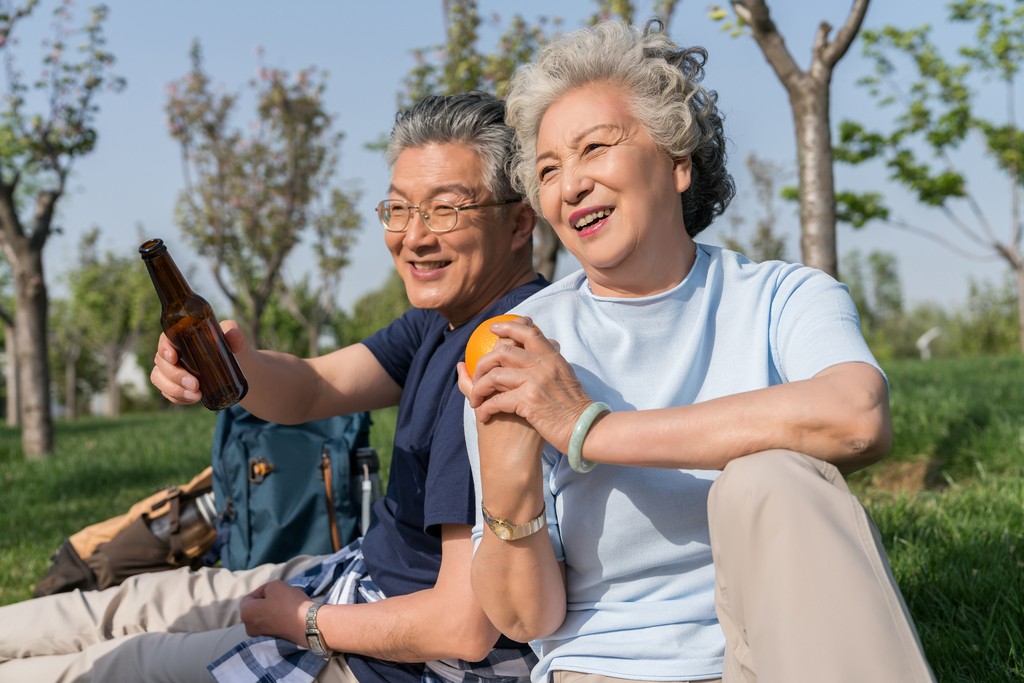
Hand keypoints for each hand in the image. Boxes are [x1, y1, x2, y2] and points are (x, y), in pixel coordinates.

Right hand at [150, 320, 247, 403]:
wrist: (239, 368)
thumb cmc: (233, 348)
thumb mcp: (237, 339)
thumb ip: (235, 335)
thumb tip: (232, 335)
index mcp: (183, 337)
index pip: (165, 340)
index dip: (164, 349)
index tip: (174, 358)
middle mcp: (173, 353)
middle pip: (162, 363)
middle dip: (176, 376)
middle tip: (195, 385)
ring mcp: (170, 370)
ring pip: (159, 379)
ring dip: (175, 390)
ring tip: (196, 396)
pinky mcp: (174, 385)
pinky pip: (167, 393)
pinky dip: (178, 398)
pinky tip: (192, 399)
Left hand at [239, 580, 314, 646]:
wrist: (308, 624)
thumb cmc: (289, 603)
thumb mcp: (275, 585)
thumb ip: (266, 588)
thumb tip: (267, 595)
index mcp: (246, 614)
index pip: (250, 597)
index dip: (263, 589)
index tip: (276, 588)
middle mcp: (250, 628)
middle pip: (259, 606)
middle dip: (272, 597)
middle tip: (285, 591)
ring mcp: (262, 635)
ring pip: (269, 613)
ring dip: (279, 604)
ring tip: (294, 597)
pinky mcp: (275, 639)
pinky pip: (275, 622)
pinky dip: (283, 614)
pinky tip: (295, 608)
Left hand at [457, 317, 591, 453]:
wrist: (585, 429)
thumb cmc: (575, 408)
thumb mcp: (567, 376)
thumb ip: (553, 361)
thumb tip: (550, 343)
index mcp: (552, 358)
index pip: (528, 333)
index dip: (507, 326)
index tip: (492, 328)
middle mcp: (543, 365)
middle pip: (502, 351)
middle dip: (482, 364)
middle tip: (476, 375)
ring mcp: (535, 382)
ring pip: (494, 376)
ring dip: (479, 388)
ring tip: (476, 400)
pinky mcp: (528, 402)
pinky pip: (496, 400)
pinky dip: (486, 408)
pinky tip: (483, 415)